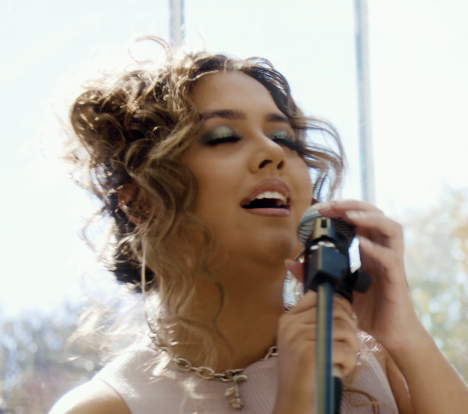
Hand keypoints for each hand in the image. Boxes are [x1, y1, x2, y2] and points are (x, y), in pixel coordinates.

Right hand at [274, 290, 358, 413]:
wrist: (293, 405)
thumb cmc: (305, 375)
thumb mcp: (302, 343)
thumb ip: (316, 323)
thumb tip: (346, 307)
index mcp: (288, 319)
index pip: (318, 294)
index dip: (338, 303)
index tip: (346, 319)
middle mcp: (291, 324)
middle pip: (335, 309)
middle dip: (350, 327)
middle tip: (348, 345)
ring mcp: (298, 337)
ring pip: (344, 328)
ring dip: (352, 347)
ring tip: (343, 360)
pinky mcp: (310, 353)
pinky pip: (345, 349)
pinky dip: (349, 362)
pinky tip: (339, 371)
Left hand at [310, 200, 425, 351]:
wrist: (392, 336)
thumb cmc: (368, 312)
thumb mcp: (337, 289)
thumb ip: (316, 274)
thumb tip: (289, 263)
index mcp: (368, 251)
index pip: (359, 220)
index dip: (342, 210)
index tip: (320, 208)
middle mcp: (382, 252)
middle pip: (376, 216)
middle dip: (352, 205)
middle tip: (330, 206)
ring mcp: (392, 264)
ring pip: (391, 229)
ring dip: (370, 218)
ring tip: (349, 216)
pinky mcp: (397, 280)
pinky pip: (390, 258)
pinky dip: (375, 248)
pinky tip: (360, 244)